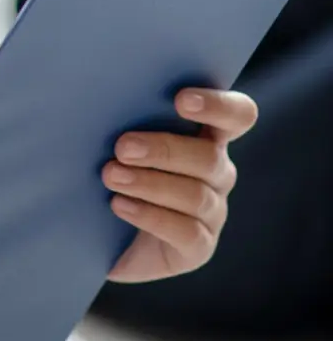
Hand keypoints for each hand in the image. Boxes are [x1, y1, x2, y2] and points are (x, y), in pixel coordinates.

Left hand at [103, 86, 257, 283]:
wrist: (102, 233)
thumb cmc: (115, 167)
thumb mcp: (122, 140)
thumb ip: (129, 117)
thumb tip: (102, 93)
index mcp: (207, 136)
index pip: (238, 115)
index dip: (218, 105)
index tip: (180, 100)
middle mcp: (217, 172)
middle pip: (210, 157)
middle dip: (164, 149)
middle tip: (123, 147)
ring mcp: (213, 211)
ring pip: (195, 195)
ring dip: (150, 183)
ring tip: (111, 176)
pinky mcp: (199, 247)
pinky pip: (186, 232)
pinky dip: (150, 215)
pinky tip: (119, 205)